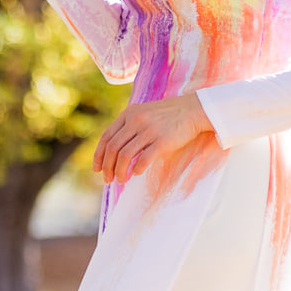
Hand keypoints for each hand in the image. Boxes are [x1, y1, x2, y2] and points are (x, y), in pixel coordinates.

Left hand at [92, 92, 214, 185]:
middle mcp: (136, 120)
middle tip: (107, 179)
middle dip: (107, 167)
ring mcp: (149, 130)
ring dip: (120, 172)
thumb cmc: (167, 116)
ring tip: (121, 180)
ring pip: (124, 156)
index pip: (106, 137)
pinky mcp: (162, 141)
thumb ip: (128, 127)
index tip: (97, 169)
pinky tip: (137, 173)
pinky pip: (143, 159)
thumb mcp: (143, 114)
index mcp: (128, 114)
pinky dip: (137, 169)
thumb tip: (113, 152)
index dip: (98, 155)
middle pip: (113, 148)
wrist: (193, 110)